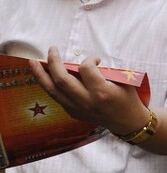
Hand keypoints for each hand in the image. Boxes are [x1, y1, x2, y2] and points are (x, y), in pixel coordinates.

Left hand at [28, 47, 148, 134]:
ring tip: (32, 62)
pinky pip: (56, 97)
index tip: (95, 60)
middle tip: (52, 50)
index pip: (86, 68)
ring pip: (52, 90)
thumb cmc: (128, 99)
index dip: (89, 59)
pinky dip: (49, 85)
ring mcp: (78, 109)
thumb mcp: (123, 82)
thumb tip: (84, 64)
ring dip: (40, 74)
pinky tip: (45, 77)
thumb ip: (103, 72)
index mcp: (101, 91)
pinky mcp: (73, 113)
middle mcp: (86, 101)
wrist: (128, 122)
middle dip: (53, 61)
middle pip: (61, 79)